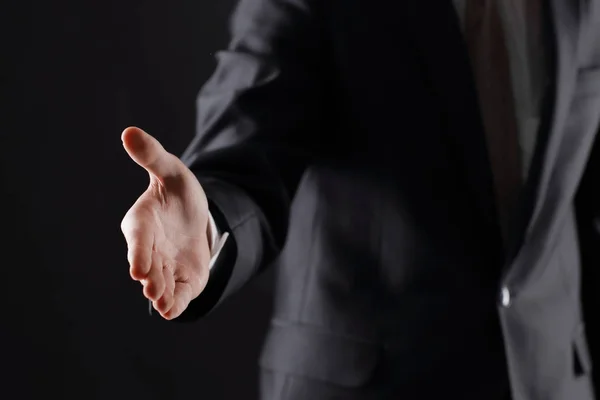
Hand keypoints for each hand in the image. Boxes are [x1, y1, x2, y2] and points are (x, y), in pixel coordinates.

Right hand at [120, 127, 210, 319]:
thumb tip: (129, 131)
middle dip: (150, 276)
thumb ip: (153, 156)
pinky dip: (173, 304)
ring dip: (161, 293)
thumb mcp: (172, 170)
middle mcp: (148, 248)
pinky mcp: (179, 280)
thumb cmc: (178, 192)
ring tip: (163, 303)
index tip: (138, 268)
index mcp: (141, 222)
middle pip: (148, 264)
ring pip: (160, 282)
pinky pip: (176, 294)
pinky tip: (172, 312)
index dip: (138, 252)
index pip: (138, 237)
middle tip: (152, 288)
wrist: (197, 217)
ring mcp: (163, 266)